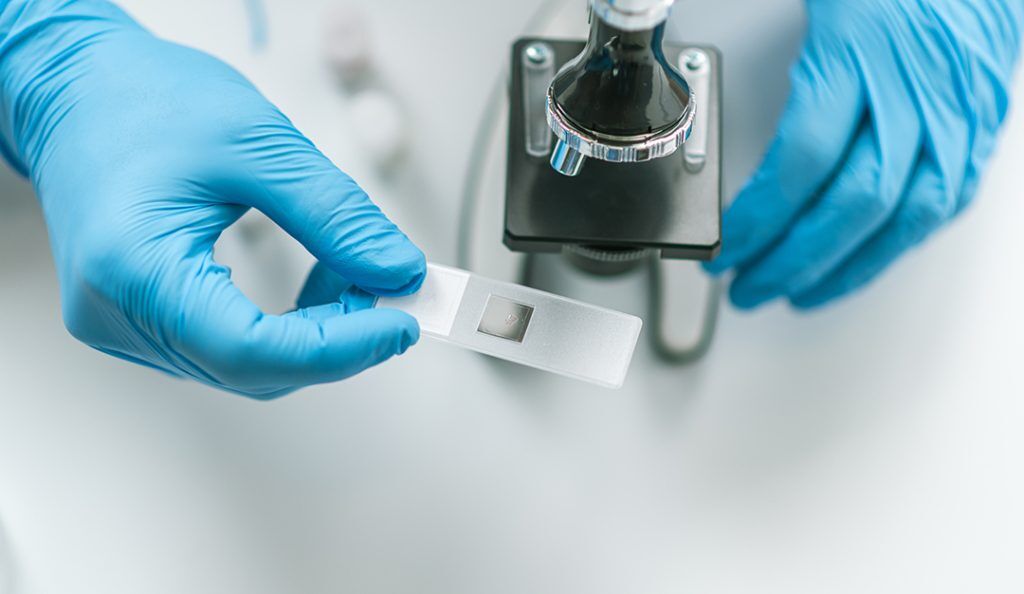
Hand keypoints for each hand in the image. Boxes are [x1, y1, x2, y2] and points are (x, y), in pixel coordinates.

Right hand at [0, 1, 425, 397]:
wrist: (79, 92)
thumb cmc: (146, 102)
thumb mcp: (258, 144)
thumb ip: (335, 215)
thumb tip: (396, 271)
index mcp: (132, 266)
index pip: (248, 349)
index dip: (336, 349)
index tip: (398, 324)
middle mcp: (117, 312)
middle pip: (252, 368)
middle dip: (336, 338)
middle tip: (391, 292)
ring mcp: (124, 323)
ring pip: (246, 364)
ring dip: (316, 332)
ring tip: (355, 272)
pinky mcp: (142, 318)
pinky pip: (228, 346)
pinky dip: (287, 325)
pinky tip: (318, 282)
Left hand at [705, 0, 1022, 308]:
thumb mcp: (815, 3)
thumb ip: (763, 63)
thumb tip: (703, 126)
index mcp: (858, 54)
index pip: (802, 160)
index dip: (761, 218)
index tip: (725, 248)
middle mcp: (912, 93)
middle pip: (854, 204)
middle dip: (794, 260)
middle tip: (747, 286)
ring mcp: (954, 116)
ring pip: (903, 218)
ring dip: (843, 269)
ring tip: (793, 293)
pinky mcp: (978, 130)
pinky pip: (940, 207)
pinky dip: (891, 247)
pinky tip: (855, 263)